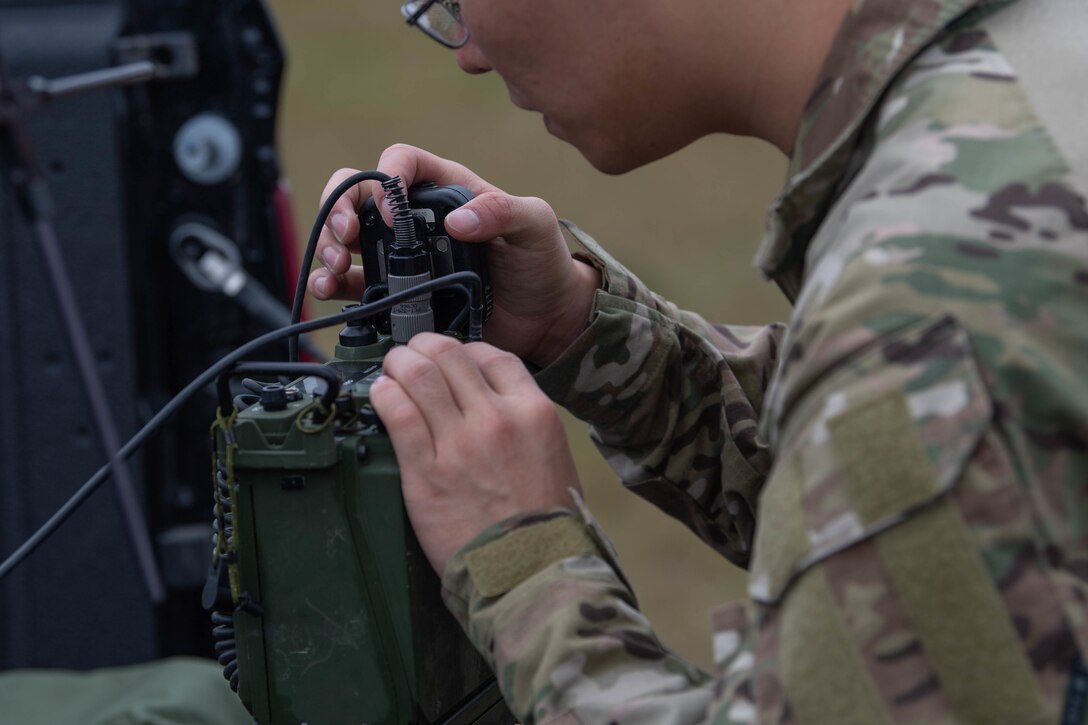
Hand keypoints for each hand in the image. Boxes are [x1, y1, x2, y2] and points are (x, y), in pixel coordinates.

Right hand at [308, 144, 600, 366]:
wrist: (545, 318)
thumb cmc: (541, 261)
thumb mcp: (534, 225)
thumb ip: (503, 211)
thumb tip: (457, 221)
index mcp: (444, 189)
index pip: (400, 162)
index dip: (386, 177)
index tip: (391, 210)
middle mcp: (414, 219)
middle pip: (356, 195)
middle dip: (338, 210)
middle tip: (345, 237)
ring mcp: (401, 257)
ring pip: (344, 238)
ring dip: (327, 247)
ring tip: (335, 268)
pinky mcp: (396, 294)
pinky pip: (353, 285)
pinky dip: (332, 286)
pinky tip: (331, 292)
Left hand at [368, 333, 580, 575]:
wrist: (533, 572)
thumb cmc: (547, 524)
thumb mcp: (554, 457)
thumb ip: (525, 423)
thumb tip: (495, 405)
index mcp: (533, 412)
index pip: (492, 355)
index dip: (465, 350)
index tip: (452, 359)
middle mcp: (497, 418)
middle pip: (450, 354)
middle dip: (423, 347)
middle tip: (411, 356)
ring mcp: (460, 442)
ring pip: (419, 375)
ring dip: (399, 363)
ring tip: (391, 369)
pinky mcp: (427, 471)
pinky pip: (398, 414)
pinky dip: (384, 395)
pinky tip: (381, 394)